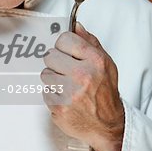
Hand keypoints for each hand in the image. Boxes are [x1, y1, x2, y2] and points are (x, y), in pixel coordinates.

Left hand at [41, 22, 123, 150]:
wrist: (107, 125)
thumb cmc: (106, 92)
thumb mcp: (106, 63)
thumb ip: (90, 42)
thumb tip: (76, 25)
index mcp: (95, 61)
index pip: (64, 39)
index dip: (64, 45)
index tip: (68, 52)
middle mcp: (83, 76)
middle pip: (50, 55)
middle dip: (57, 62)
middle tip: (67, 71)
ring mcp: (70, 93)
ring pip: (45, 74)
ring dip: (54, 79)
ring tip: (68, 86)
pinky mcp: (59, 108)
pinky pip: (45, 92)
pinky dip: (53, 95)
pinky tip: (66, 98)